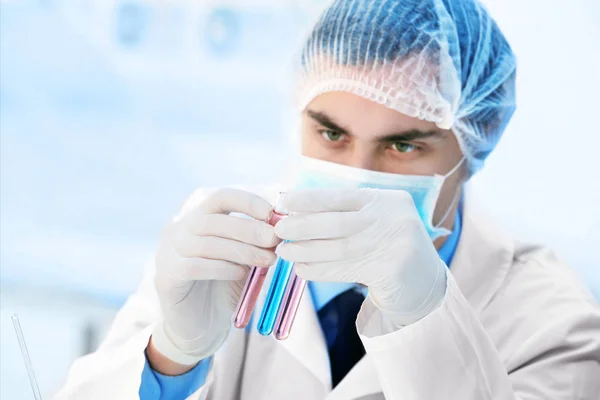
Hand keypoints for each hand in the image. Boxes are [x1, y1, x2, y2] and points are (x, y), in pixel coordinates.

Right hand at [151, 188, 280, 365]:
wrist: (201, 326)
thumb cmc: (225, 283)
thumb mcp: (244, 256)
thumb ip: (256, 239)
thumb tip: (282, 224)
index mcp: (198, 216)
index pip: (220, 197)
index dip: (247, 202)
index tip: (272, 214)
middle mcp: (179, 229)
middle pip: (213, 219)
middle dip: (248, 228)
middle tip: (274, 240)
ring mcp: (168, 252)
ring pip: (205, 243)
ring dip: (242, 250)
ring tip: (267, 260)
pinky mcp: (166, 278)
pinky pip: (195, 267)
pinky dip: (223, 268)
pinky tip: (242, 274)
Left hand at [275, 188, 446, 326]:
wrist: (424, 281)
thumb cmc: (389, 245)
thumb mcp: (375, 220)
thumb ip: (345, 213)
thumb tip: (296, 210)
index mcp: (387, 199)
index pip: (341, 196)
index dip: (309, 200)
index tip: (283, 203)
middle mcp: (393, 217)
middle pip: (338, 222)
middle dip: (303, 226)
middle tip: (278, 231)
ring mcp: (396, 244)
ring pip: (340, 248)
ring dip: (307, 250)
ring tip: (285, 253)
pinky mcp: (392, 271)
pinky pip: (347, 270)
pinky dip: (321, 270)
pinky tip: (302, 269)